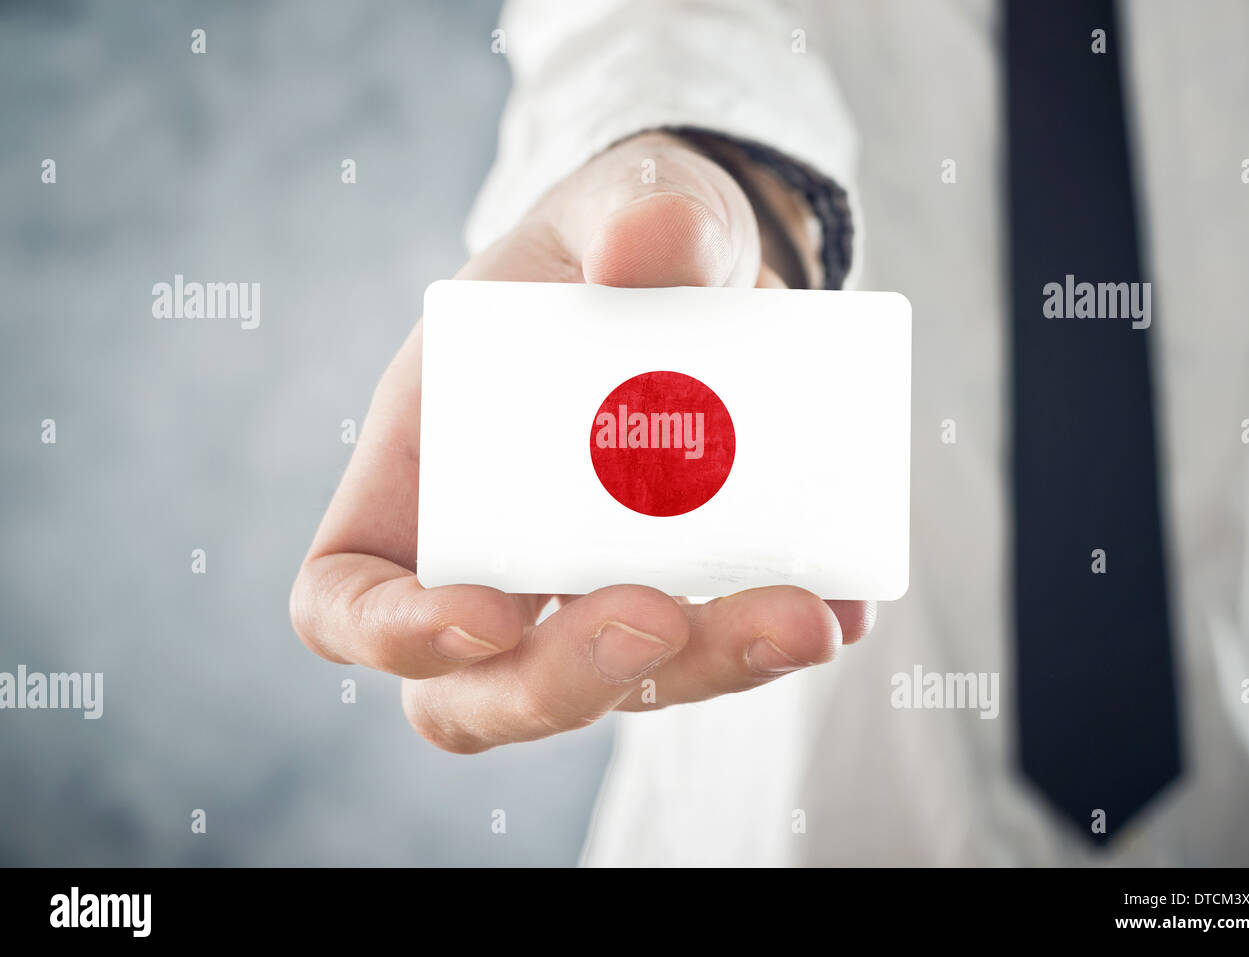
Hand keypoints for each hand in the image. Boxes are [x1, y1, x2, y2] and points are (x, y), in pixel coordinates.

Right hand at [290, 132, 874, 752]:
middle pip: (479, 692)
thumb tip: (652, 241)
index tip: (484, 615)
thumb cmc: (618, 239)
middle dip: (564, 681)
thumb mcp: (622, 201)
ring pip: (620, 689)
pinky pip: (727, 651)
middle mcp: (496, 559)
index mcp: (422, 473)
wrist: (718, 268)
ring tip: (804, 615)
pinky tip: (844, 597)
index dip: (392, 634)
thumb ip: (635, 212)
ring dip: (707, 669)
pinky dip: (783, 637)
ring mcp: (594, 593)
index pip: (345, 598)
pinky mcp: (693, 596)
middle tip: (661, 617)